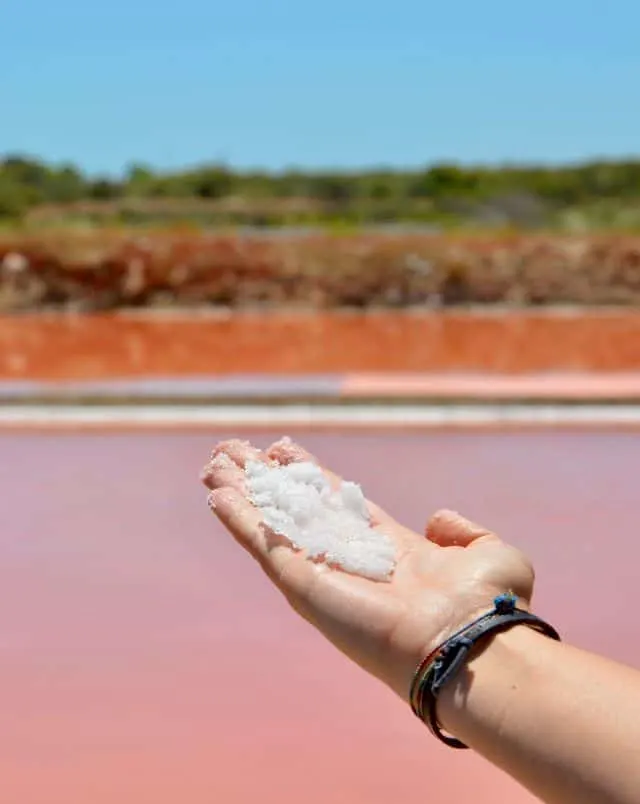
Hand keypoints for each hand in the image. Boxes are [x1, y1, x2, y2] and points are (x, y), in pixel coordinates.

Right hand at [201, 437, 534, 701]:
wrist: (471, 645)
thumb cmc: (487, 606)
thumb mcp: (488, 553)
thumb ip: (463, 530)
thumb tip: (437, 518)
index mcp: (385, 551)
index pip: (334, 504)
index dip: (308, 474)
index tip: (283, 448)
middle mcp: (347, 560)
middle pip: (294, 510)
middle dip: (265, 481)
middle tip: (234, 452)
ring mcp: (322, 573)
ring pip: (271, 525)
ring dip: (242, 495)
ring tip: (213, 466)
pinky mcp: (304, 585)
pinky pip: (264, 546)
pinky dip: (239, 520)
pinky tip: (216, 495)